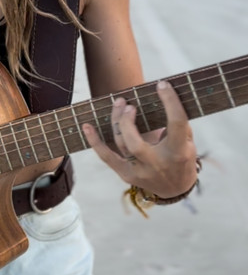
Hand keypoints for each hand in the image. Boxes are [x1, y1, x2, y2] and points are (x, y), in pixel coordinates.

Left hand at [82, 80, 197, 197]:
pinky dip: (95, 142)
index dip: (170, 102)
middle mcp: (157, 164)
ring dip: (116, 121)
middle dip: (127, 121)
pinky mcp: (126, 175)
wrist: (175, 189)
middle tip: (129, 104)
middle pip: (134, 142)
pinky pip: (107, 157)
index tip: (162, 85)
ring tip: (119, 103)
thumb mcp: (187, 141)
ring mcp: (140, 171)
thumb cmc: (181, 157)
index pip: (175, 124)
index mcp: (178, 153)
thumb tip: (162, 92)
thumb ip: (176, 122)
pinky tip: (87, 126)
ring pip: (121, 144)